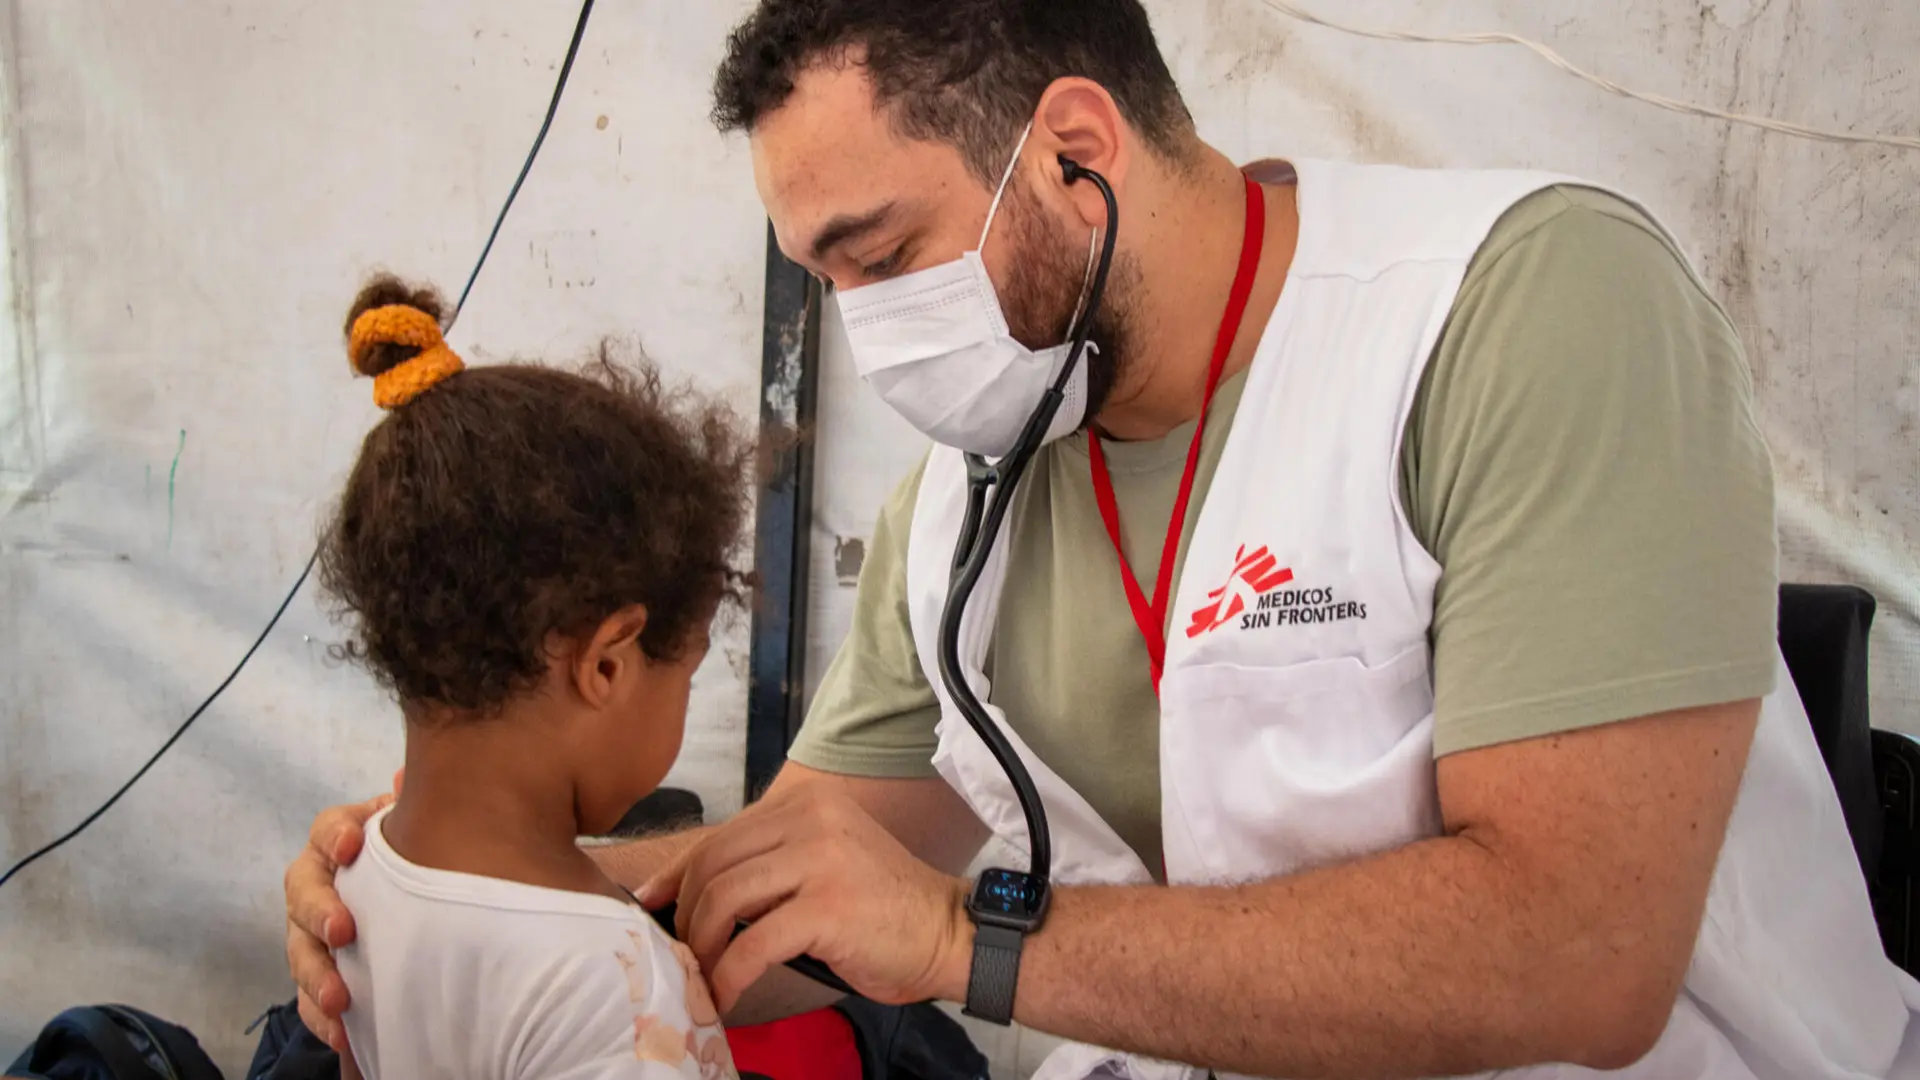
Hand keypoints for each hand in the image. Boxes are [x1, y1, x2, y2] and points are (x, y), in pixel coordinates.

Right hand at [283, 771, 400, 1051]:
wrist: (420, 903)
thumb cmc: (421, 859)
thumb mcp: (424, 834)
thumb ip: (416, 811)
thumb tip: (408, 775)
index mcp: (344, 838)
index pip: (329, 828)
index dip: (336, 835)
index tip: (352, 846)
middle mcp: (320, 881)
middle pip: (303, 890)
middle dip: (319, 911)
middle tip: (343, 932)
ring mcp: (312, 929)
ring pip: (300, 948)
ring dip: (317, 975)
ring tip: (340, 999)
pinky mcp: (318, 971)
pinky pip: (308, 996)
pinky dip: (322, 1016)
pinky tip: (341, 1033)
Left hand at [639, 783, 973, 1012]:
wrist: (947, 933)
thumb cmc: (882, 909)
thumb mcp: (822, 863)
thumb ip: (770, 864)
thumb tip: (692, 894)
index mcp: (807, 802)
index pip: (721, 834)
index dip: (677, 873)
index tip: (651, 904)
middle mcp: (812, 818)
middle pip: (713, 863)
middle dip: (685, 913)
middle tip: (682, 951)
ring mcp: (821, 860)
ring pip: (723, 899)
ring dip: (701, 945)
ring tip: (703, 974)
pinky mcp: (827, 907)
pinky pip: (751, 944)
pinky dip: (727, 976)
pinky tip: (724, 996)